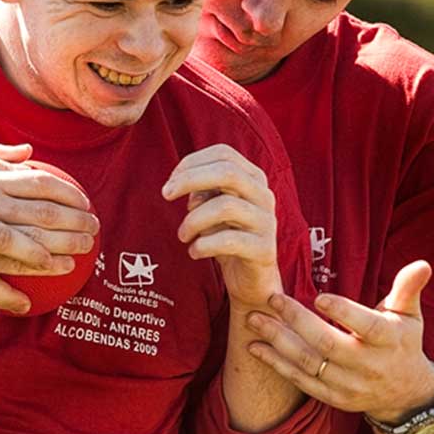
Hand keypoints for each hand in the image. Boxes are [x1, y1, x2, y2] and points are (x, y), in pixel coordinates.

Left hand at [162, 144, 282, 308]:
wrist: (252, 279)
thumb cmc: (228, 237)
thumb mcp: (213, 209)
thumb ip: (202, 191)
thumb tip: (181, 185)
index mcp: (253, 179)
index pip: (224, 154)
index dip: (192, 162)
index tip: (170, 182)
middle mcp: (264, 195)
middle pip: (228, 173)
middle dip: (190, 180)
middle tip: (166, 195)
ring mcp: (267, 222)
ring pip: (225, 206)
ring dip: (194, 220)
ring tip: (182, 235)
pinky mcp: (264, 250)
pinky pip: (229, 241)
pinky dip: (204, 245)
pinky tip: (194, 252)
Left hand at [243, 260, 433, 423]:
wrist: (406, 395)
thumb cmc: (402, 343)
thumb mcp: (409, 316)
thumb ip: (408, 289)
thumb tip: (422, 263)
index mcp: (388, 340)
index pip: (366, 326)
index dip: (343, 312)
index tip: (318, 296)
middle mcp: (368, 365)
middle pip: (328, 344)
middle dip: (296, 321)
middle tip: (271, 298)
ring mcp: (350, 385)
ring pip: (309, 363)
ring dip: (278, 341)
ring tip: (254, 319)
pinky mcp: (334, 398)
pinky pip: (301, 382)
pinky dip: (276, 365)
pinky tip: (255, 347)